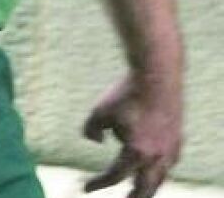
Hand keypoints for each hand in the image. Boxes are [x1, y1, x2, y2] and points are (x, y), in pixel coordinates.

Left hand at [82, 72, 182, 197]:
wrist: (157, 76)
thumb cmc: (126, 94)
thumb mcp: (99, 112)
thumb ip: (91, 130)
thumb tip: (96, 142)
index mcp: (136, 153)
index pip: (115, 176)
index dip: (98, 184)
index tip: (85, 188)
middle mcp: (157, 156)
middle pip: (146, 187)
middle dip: (135, 196)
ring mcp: (171, 148)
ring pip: (161, 176)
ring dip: (149, 185)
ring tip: (140, 187)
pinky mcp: (178, 138)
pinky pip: (169, 163)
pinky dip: (160, 170)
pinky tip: (154, 166)